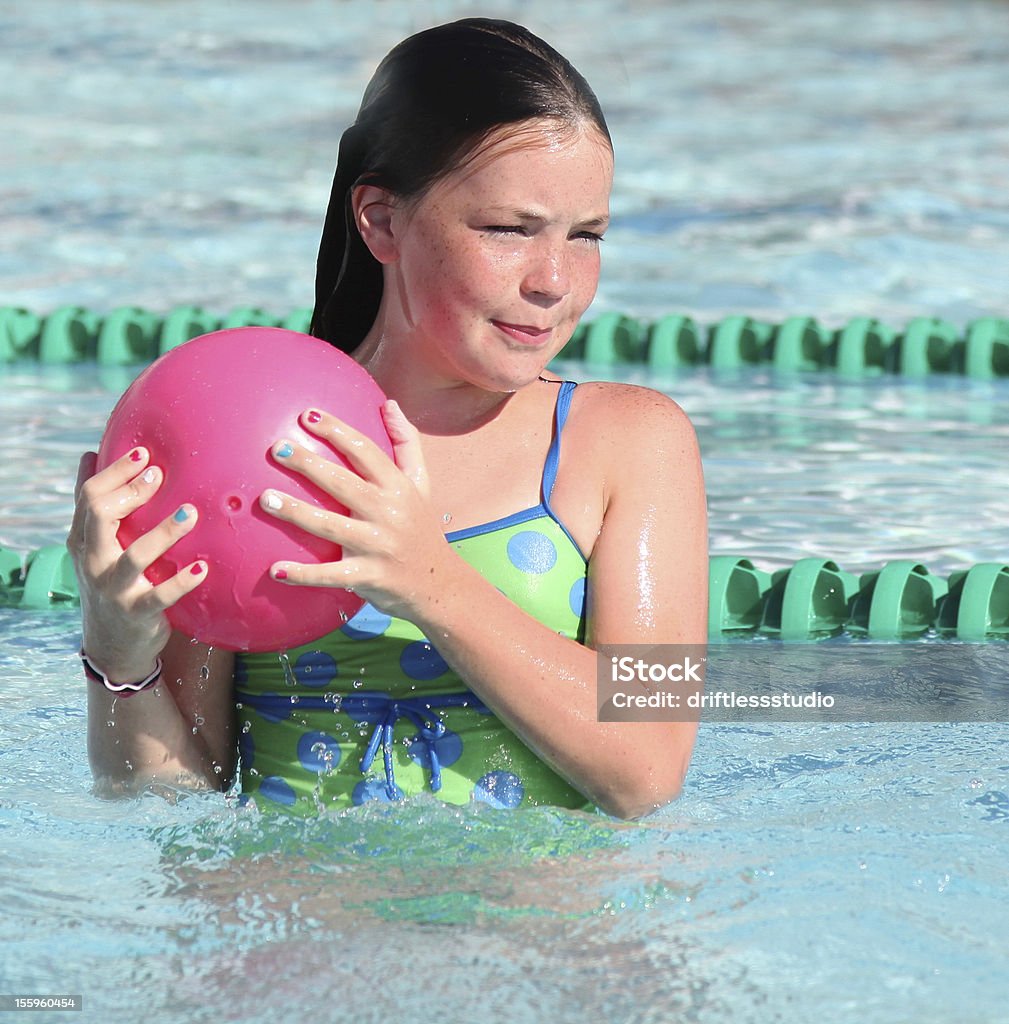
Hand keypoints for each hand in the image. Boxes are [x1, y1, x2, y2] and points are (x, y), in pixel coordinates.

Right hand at [68, 446, 206, 680]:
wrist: (113, 646)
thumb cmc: (112, 583)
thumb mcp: (97, 546)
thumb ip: (96, 506)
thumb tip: (89, 454)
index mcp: (84, 540)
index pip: (89, 497)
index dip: (115, 472)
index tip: (144, 454)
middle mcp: (93, 562)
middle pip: (100, 515)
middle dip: (131, 492)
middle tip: (160, 475)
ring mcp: (113, 589)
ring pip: (134, 556)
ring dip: (164, 533)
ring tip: (190, 513)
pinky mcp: (137, 613)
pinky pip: (161, 596)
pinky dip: (182, 581)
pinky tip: (203, 568)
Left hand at [258, 401, 449, 618]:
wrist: (439, 584)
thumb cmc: (421, 529)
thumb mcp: (421, 484)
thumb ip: (406, 443)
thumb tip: (389, 404)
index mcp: (398, 487)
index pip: (365, 451)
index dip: (336, 431)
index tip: (306, 415)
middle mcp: (388, 512)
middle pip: (343, 483)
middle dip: (309, 464)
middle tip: (277, 448)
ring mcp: (378, 546)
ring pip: (330, 526)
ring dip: (295, 512)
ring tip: (264, 499)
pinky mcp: (368, 576)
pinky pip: (330, 575)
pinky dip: (303, 574)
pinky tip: (275, 569)